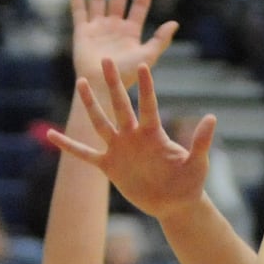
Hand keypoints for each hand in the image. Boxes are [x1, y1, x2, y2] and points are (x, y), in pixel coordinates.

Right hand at [49, 60, 216, 221]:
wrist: (174, 204)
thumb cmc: (190, 182)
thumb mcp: (198, 163)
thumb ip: (201, 141)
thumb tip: (212, 117)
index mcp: (154, 134)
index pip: (149, 105)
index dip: (146, 87)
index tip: (143, 64)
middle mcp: (134, 136)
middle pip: (121, 106)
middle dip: (113, 84)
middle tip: (106, 59)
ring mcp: (119, 149)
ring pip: (101, 122)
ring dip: (91, 104)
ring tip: (81, 81)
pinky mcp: (109, 166)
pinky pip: (84, 154)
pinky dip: (69, 145)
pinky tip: (52, 134)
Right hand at [71, 0, 178, 88]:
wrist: (104, 86)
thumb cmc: (128, 75)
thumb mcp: (148, 56)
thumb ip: (160, 40)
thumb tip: (175, 23)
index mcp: (132, 31)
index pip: (140, 4)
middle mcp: (115, 26)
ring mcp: (98, 28)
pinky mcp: (83, 33)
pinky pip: (79, 12)